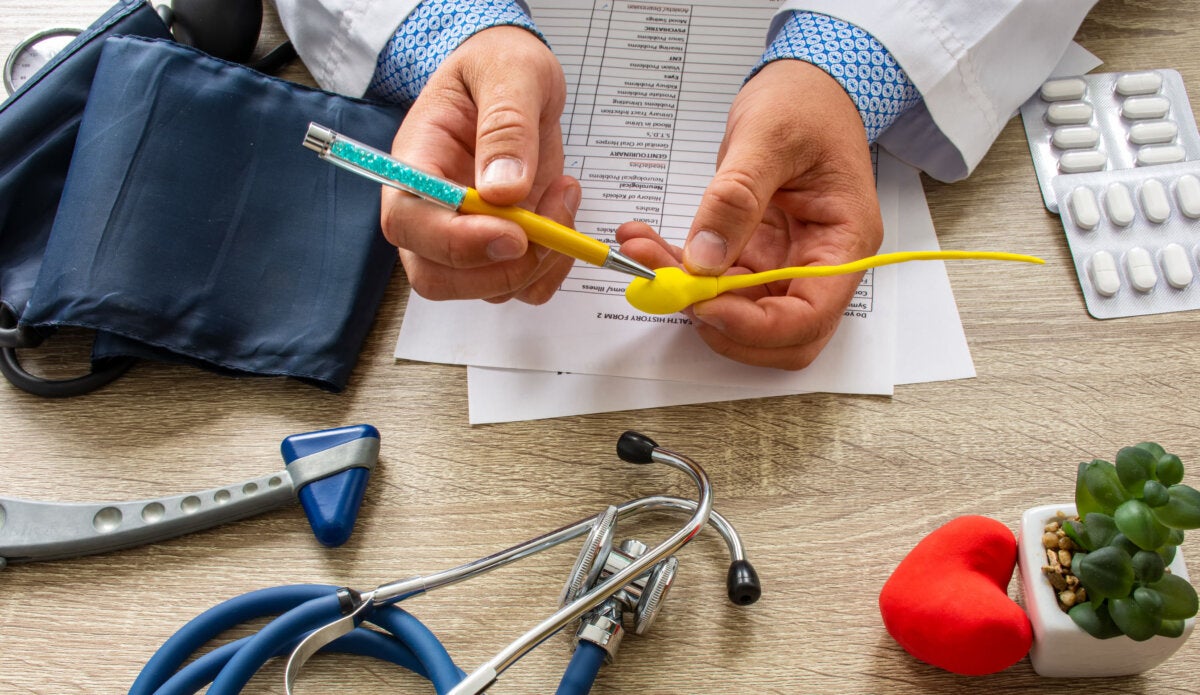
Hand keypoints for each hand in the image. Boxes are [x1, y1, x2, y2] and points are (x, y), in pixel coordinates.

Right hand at [381, 26, 579, 304]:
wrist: (514, 75)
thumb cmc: (499, 65)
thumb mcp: (510, 73)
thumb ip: (506, 126)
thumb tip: (504, 190)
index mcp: (416, 162)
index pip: (409, 223)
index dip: (456, 242)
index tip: (513, 233)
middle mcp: (432, 210)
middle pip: (437, 277)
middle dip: (500, 269)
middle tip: (549, 226)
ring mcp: (467, 234)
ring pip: (486, 289)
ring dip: (538, 262)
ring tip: (563, 194)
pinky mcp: (504, 245)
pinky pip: (523, 286)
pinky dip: (553, 268)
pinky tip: (565, 214)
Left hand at [618, 59, 883, 368]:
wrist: (805, 83)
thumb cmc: (805, 103)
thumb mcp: (769, 137)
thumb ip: (736, 198)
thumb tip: (705, 257)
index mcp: (844, 241)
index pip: (810, 316)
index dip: (757, 326)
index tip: (705, 306)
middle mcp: (818, 262)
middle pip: (776, 333)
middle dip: (717, 319)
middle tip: (667, 286)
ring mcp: (785, 262)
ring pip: (736, 310)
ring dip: (686, 294)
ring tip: (641, 251)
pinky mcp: (754, 254)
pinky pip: (715, 281)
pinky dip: (678, 270)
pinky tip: (646, 243)